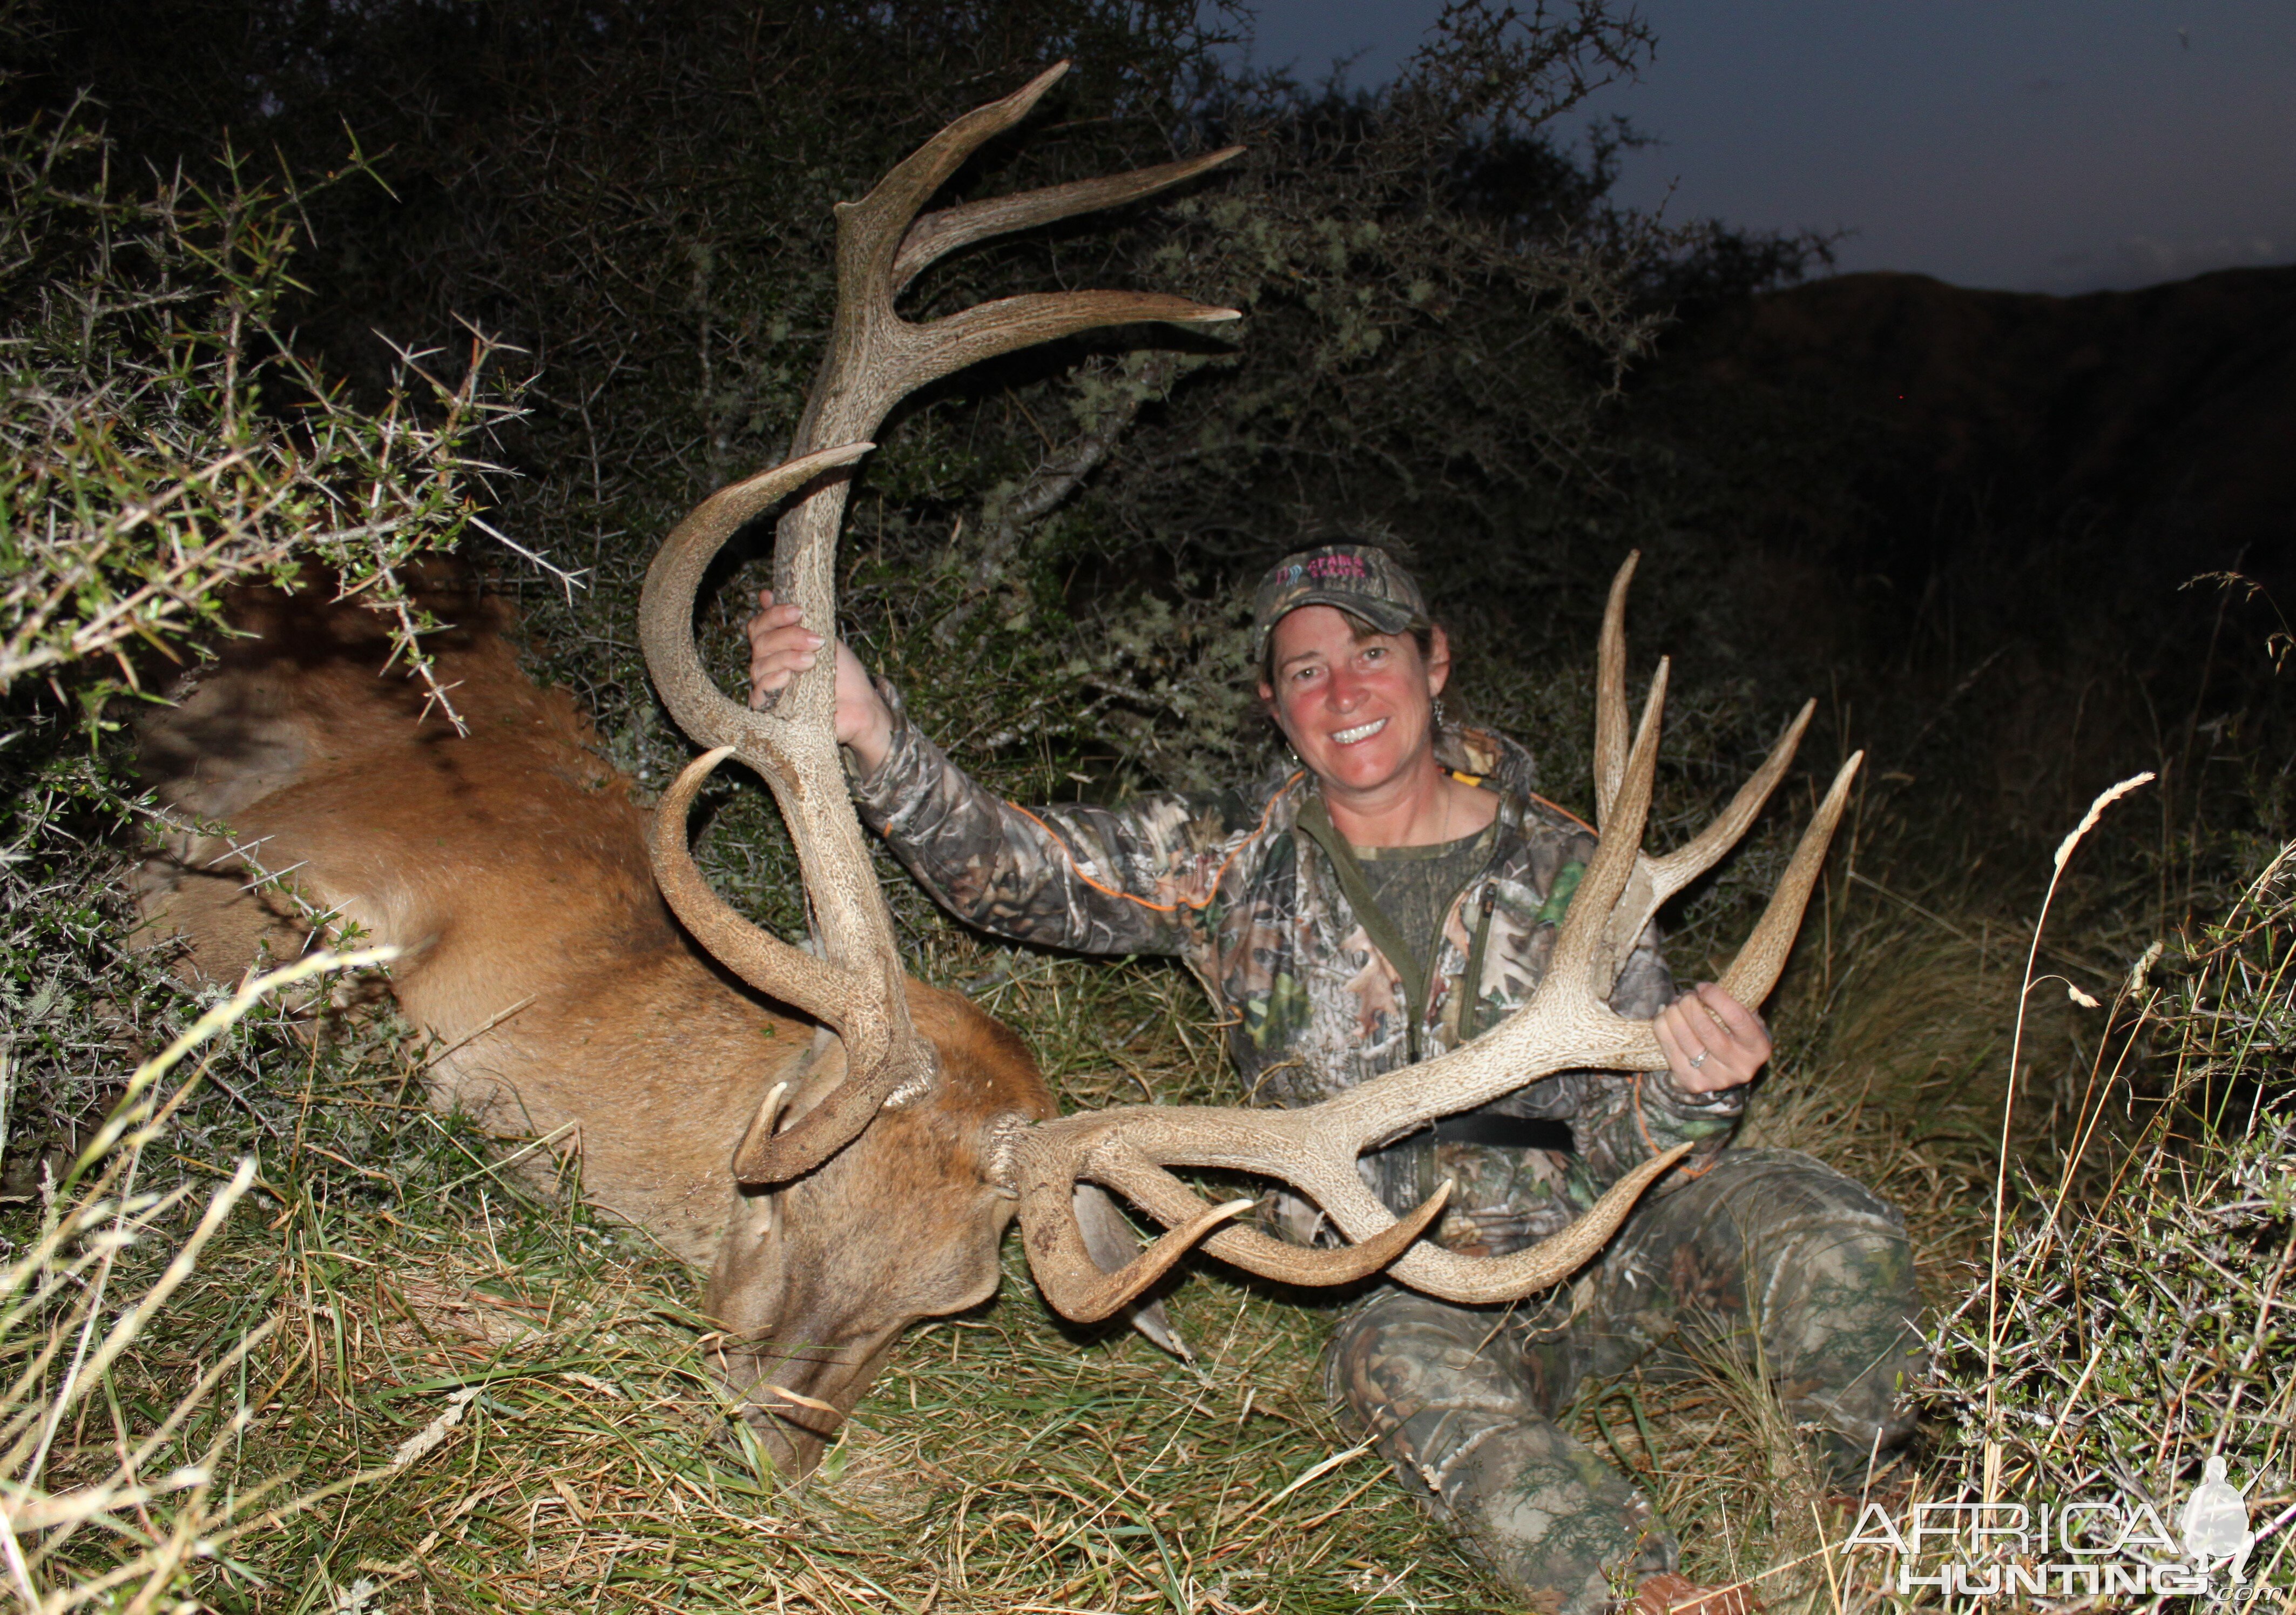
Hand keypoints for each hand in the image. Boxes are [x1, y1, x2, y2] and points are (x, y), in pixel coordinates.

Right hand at [744, 590, 895, 774]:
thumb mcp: (823, 637)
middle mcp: (768, 665)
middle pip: (760, 642)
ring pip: (759, 665)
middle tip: (817, 641)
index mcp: (777, 646)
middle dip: (789, 636)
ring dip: (787, 657)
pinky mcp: (772, 710)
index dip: (774, 615)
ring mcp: (768, 687)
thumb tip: (765, 593)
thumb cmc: (842, 674)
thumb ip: (797, 620)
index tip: (799, 611)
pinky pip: (759, 692)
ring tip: (812, 662)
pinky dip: (773, 680)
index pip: (760, 625)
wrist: (860, 706)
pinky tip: (788, 677)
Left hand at [1654, 982, 1769, 1094]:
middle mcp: (1741, 1067)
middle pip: (1706, 1030)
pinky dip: (1662, 1029)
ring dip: (1674, 1015)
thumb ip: (1733, 1003)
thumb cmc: (1735, 1034)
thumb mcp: (1746, 1019)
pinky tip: (1663, 1016)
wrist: (1728, 1070)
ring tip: (1674, 1004)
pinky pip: (1671, 1052)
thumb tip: (1703, 987)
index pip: (1736, 1018)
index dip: (1715, 997)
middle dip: (1690, 1005)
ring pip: (1686, 1041)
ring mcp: (1717, 1079)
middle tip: (1685, 995)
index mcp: (1759, 1048)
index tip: (1702, 987)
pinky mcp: (1694, 1084)